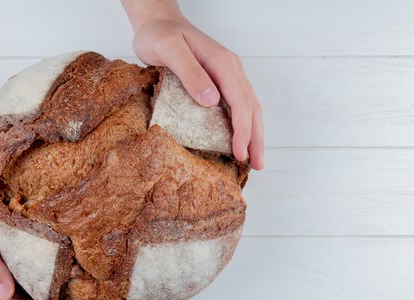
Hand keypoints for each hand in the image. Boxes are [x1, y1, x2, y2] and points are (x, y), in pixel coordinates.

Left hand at [123, 0, 263, 169]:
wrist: (157, 21)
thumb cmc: (159, 34)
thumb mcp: (168, 50)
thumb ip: (190, 73)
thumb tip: (212, 101)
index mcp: (222, 63)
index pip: (240, 102)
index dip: (243, 130)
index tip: (240, 153)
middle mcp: (231, 69)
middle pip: (252, 108)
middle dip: (256, 138)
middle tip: (256, 165)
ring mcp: (228, 74)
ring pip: (249, 107)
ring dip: (254, 133)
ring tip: (253, 158)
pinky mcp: (221, 80)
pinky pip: (238, 104)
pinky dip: (243, 124)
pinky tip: (240, 139)